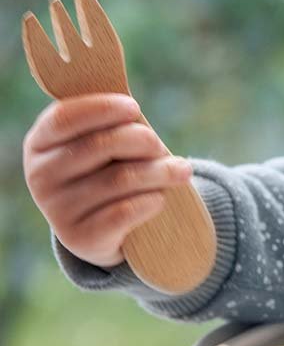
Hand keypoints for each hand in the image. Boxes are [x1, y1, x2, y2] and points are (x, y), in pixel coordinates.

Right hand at [22, 94, 192, 268]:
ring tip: (181, 171)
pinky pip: (125, 211)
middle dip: (142, 140)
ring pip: (120, 178)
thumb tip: (131, 108)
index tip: (134, 108)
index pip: (64, 117)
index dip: (102, 109)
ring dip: (159, 171)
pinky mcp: (79, 238)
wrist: (104, 228)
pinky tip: (159, 199)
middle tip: (158, 146)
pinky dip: (151, 201)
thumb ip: (113, 121)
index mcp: (40, 143)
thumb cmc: (109, 168)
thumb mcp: (105, 140)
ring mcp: (56, 210)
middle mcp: (40, 176)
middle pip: (99, 145)